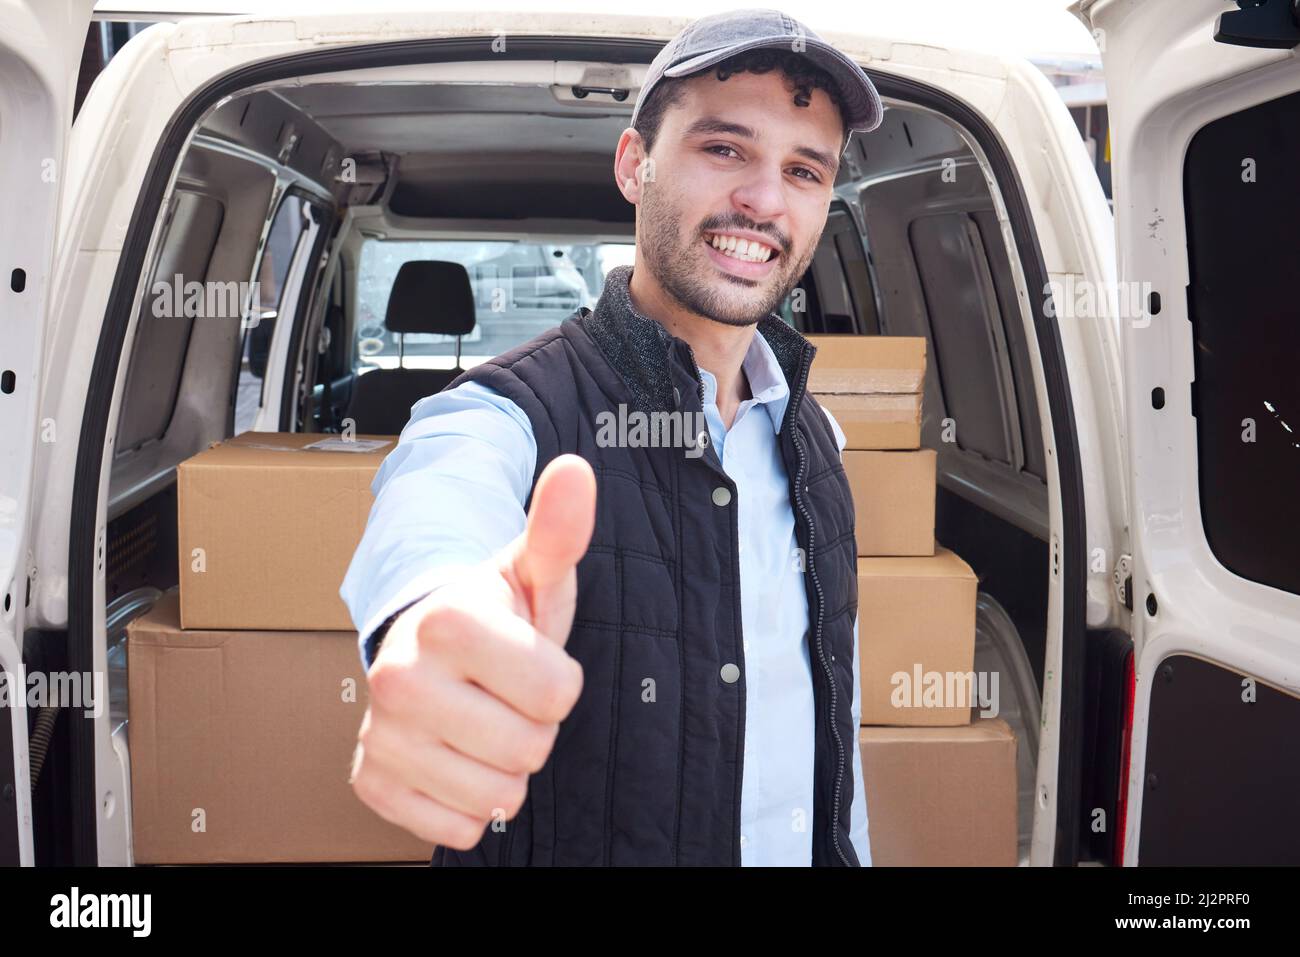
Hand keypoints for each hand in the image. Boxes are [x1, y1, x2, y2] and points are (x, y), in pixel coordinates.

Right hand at [350, 453, 596, 850]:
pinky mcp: (373, 782)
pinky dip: (467, 803)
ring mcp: (381, 734)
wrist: (425, 645)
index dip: (559, 681)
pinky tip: (454, 754)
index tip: (528, 656)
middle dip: (533, 726)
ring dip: (503, 766)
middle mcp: (400, 678)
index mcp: (448, 621)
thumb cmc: (492, 611)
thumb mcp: (531, 569)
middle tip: (504, 691)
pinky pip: (457, 830)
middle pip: (531, 750)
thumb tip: (576, 471)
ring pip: (497, 797)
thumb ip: (559, 529)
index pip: (560, 697)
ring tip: (480, 719)